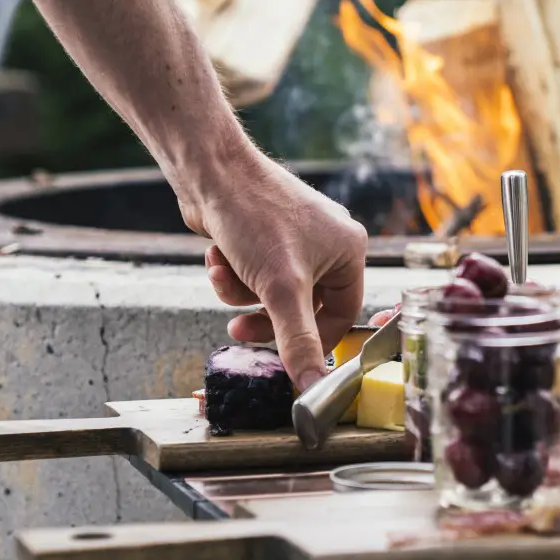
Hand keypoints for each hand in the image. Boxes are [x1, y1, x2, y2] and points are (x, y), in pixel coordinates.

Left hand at [193, 151, 368, 390]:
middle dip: (264, 316)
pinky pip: (254, 272)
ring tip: (223, 273)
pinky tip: (217, 255)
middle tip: (239, 330)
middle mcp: (328, 242)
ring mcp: (295, 237)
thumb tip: (313, 388)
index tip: (286, 357)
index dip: (314, 340)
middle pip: (302, 306)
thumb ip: (298, 342)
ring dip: (241, 291)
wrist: (209, 171)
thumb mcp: (280, 290)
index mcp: (349, 250)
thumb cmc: (254, 217)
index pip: (342, 314)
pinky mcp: (265, 233)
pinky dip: (233, 272)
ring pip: (272, 292)